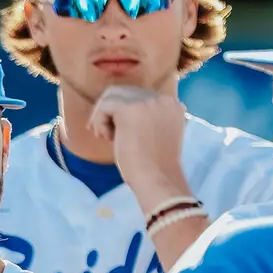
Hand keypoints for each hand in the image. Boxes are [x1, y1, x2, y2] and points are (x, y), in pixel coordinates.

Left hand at [88, 85, 193, 210]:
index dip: (125, 111)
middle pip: (126, 93)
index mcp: (173, 105)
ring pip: (114, 97)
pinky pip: (105, 107)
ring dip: (104, 116)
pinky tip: (106, 138)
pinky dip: (100, 121)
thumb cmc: (155, 167)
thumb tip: (120, 115)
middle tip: (103, 133)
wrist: (157, 179)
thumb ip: (148, 121)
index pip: (141, 97)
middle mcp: (162, 99)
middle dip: (112, 112)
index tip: (116, 130)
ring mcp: (147, 102)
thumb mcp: (158, 137)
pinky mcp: (129, 110)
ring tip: (104, 137)